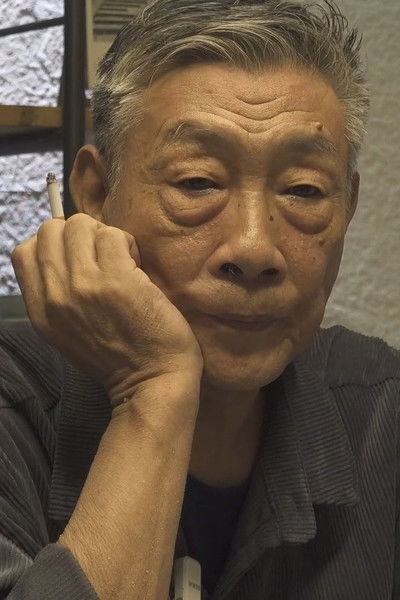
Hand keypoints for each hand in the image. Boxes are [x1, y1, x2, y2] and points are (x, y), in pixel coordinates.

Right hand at [11, 214, 202, 398]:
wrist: (152, 380)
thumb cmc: (118, 356)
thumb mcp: (67, 333)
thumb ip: (55, 295)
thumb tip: (63, 250)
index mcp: (41, 311)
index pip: (25, 251)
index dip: (54, 244)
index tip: (79, 257)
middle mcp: (55, 297)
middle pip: (50, 229)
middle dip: (80, 233)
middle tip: (103, 256)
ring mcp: (84, 287)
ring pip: (80, 225)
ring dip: (105, 236)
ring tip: (122, 261)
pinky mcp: (117, 281)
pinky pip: (113, 235)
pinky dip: (127, 244)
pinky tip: (137, 267)